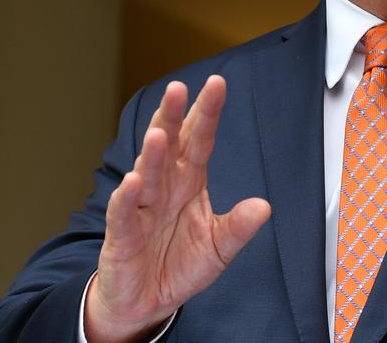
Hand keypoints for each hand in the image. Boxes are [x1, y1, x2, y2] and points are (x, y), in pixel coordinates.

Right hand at [85, 75, 271, 342]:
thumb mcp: (218, 248)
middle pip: (169, 145)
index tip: (217, 84)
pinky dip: (126, 198)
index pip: (199, 141)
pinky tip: (132, 182)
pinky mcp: (121, 235)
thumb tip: (264, 206)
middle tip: (177, 88)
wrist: (147, 302)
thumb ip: (238, 227)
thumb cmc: (179, 265)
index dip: (206, 113)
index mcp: (189, 182)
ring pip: (147, 174)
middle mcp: (164, 187)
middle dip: (172, 117)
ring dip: (153, 155)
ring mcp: (141, 208)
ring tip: (159, 134)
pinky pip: (123, 213)